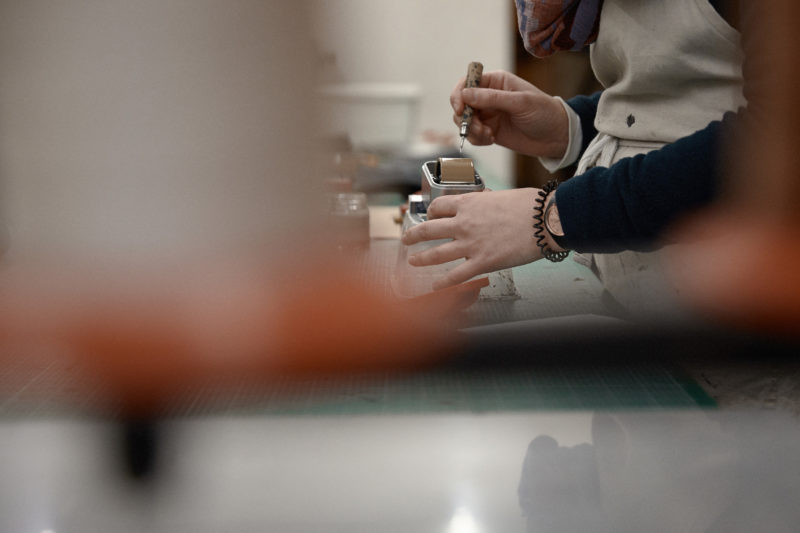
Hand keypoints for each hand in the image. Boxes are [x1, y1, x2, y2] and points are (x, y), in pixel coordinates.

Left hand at [401, 189, 544, 288]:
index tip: (430, 217)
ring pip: (436, 254)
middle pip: (429, 230)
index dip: (431, 213)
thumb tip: (484, 207)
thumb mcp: (500, 197)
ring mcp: (470, 245)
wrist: (544, 219)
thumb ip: (486, 204)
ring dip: (421, 258)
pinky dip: (442, 283)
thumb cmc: (530, 206)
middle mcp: (464, 223)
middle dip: (413, 235)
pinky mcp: (482, 263)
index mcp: (469, 204)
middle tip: (407, 239)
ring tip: (412, 261)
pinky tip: (434, 286)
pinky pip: (455, 275)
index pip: (439, 208)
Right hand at [451, 70, 567, 158]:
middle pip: (461, 104)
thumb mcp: (520, 102)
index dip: (459, 95)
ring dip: (471, 130)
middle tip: (479, 128)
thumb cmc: (543, 112)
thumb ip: (491, 98)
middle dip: (465, 118)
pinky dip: (477, 139)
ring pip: (464, 121)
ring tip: (489, 135)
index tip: (460, 109)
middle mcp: (488, 96)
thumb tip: (465, 94)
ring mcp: (488, 114)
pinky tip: (492, 140)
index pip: (467, 83)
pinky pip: (472, 135)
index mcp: (495, 82)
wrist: (556, 136)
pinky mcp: (489, 130)